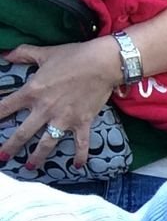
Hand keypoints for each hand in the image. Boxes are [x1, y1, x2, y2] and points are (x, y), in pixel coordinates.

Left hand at [0, 37, 120, 168]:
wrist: (102, 64)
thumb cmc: (74, 56)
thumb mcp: (44, 53)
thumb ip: (23, 54)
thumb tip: (6, 54)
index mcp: (32, 91)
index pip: (5, 107)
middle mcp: (45, 109)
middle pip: (22, 133)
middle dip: (10, 147)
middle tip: (2, 157)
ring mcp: (64, 118)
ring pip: (47, 143)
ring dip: (37, 157)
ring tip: (29, 167)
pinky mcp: (83, 122)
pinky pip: (81, 143)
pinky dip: (80, 156)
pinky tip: (77, 166)